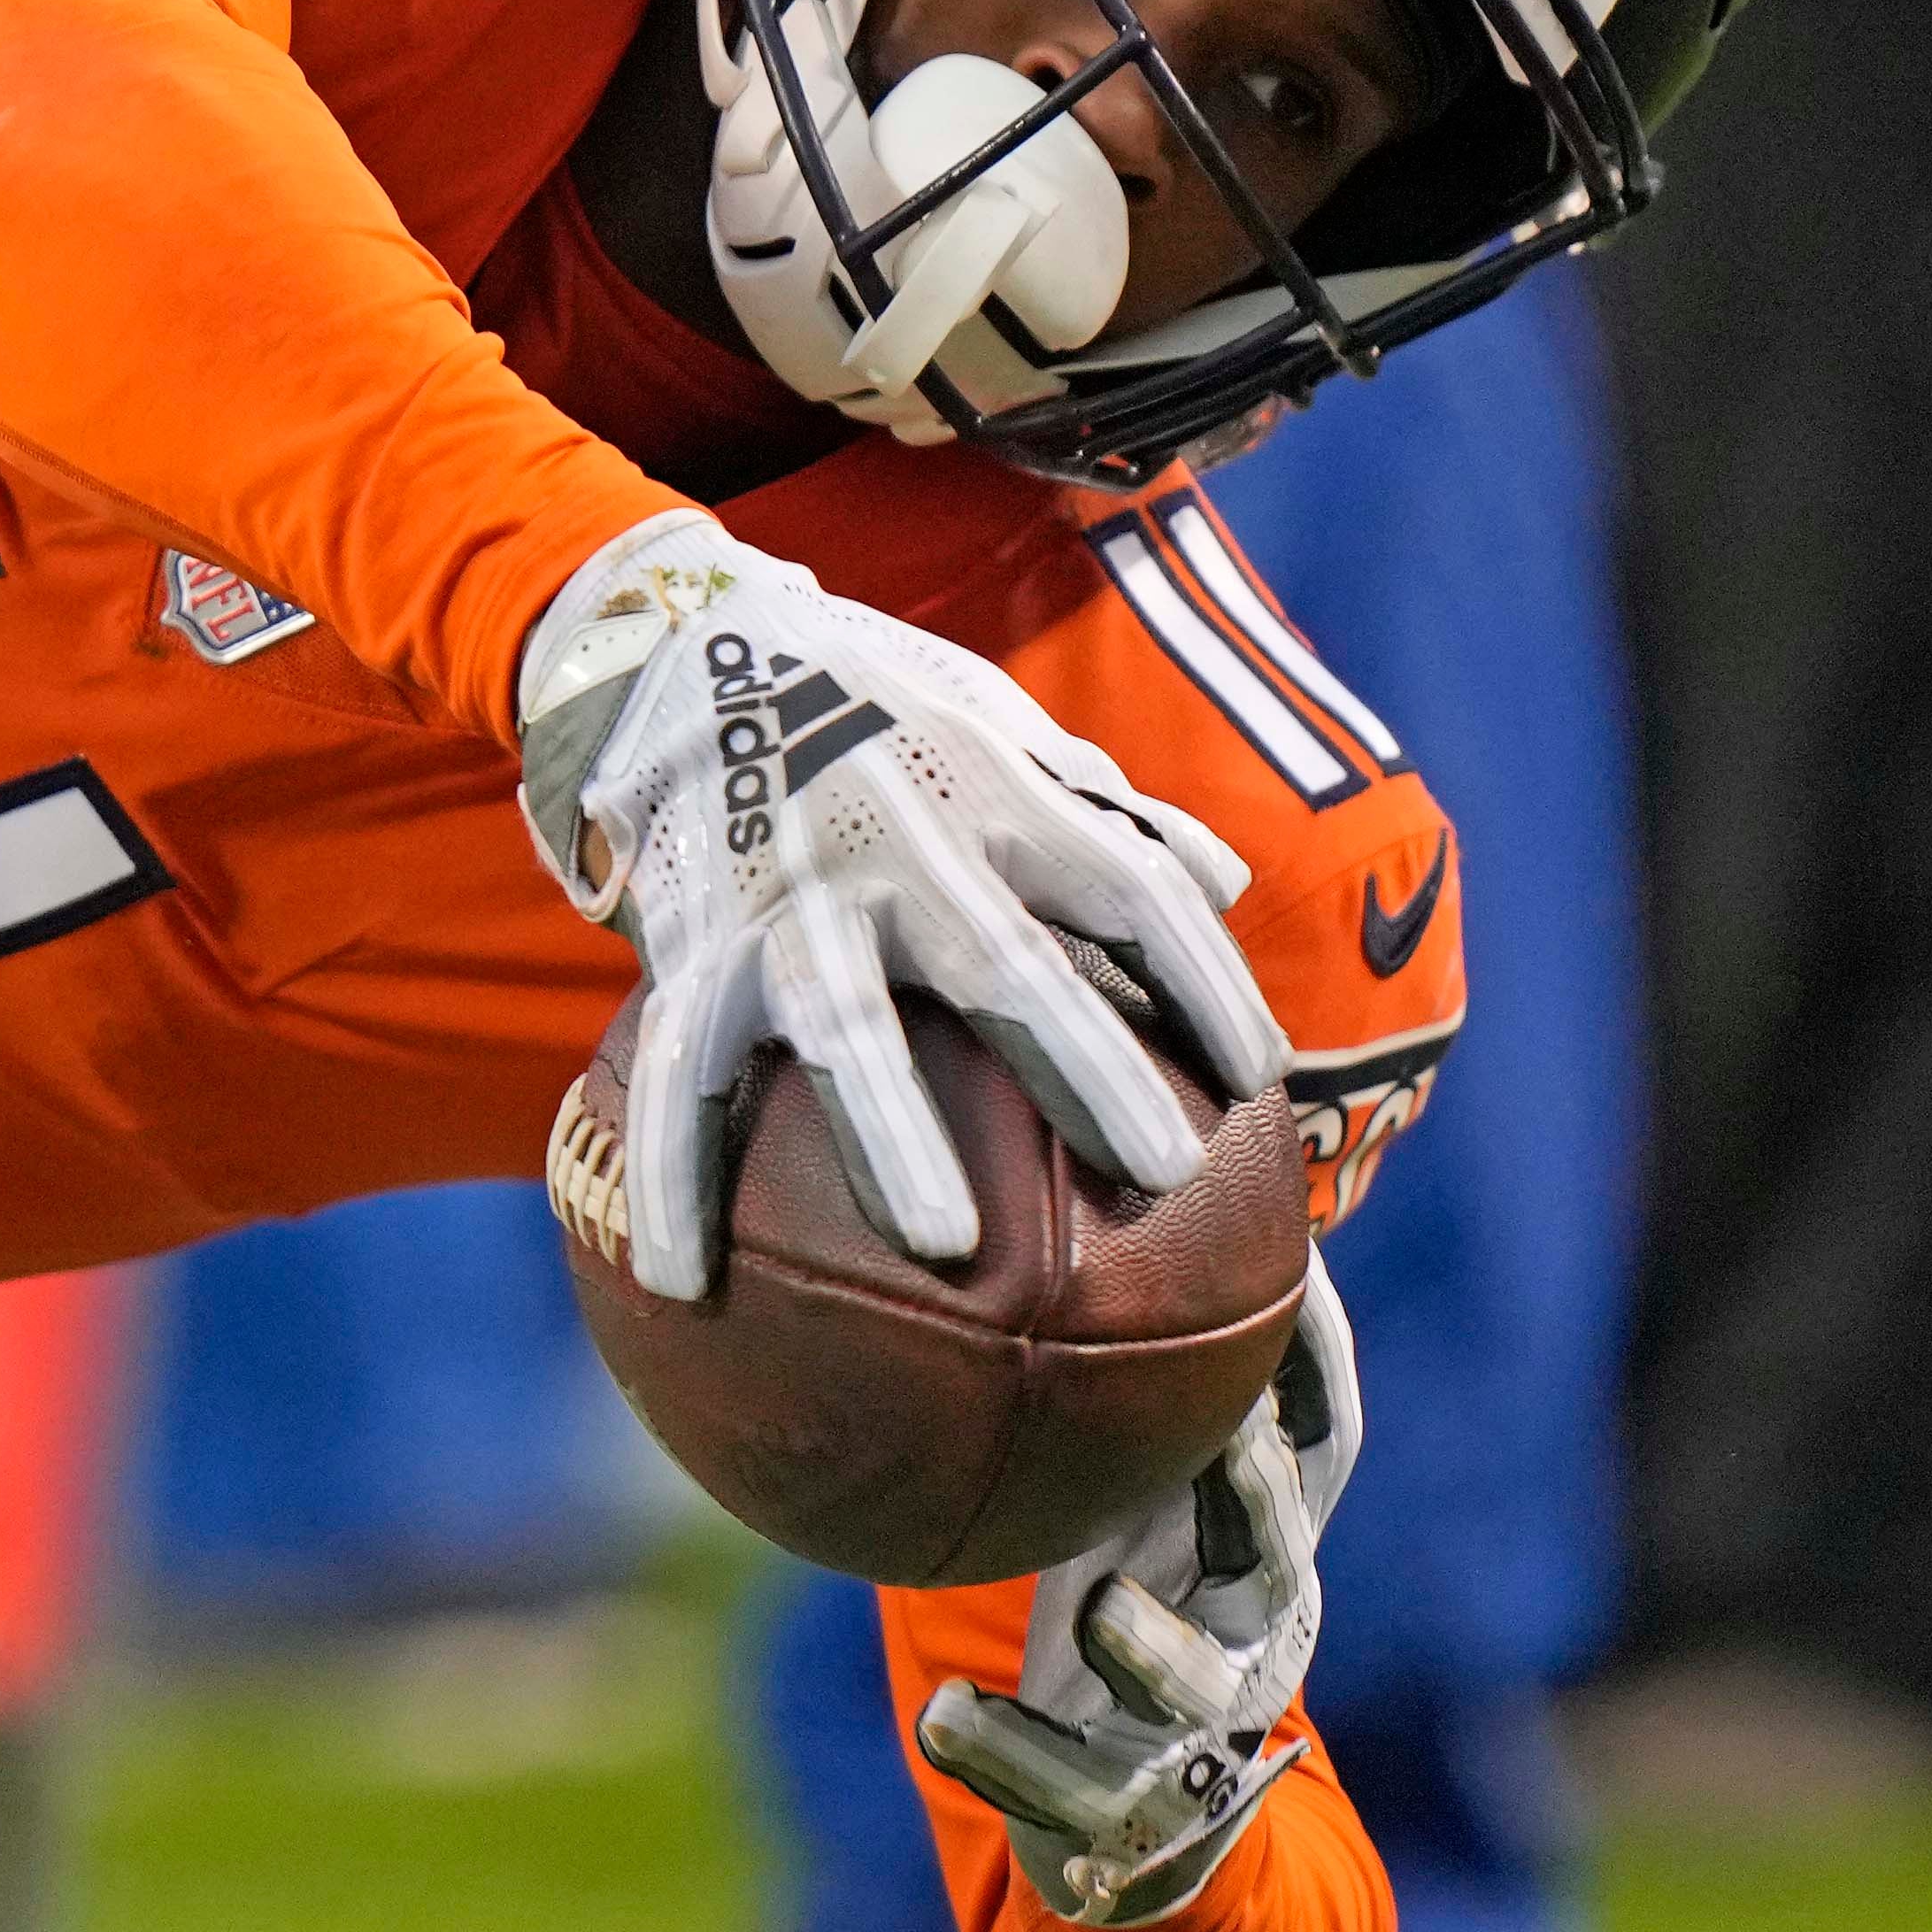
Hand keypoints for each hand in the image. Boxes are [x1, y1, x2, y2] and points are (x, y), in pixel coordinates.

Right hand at [516, 509, 1287, 1299]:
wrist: (683, 646)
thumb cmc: (873, 705)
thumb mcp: (994, 721)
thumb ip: (1101, 807)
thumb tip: (1221, 886)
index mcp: (995, 788)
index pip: (1127, 884)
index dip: (1200, 975)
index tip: (1256, 1078)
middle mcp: (898, 839)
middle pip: (1004, 963)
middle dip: (1082, 1066)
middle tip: (1163, 1173)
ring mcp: (786, 895)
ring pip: (838, 1023)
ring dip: (889, 1131)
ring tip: (943, 1246)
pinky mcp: (690, 940)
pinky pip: (675, 1071)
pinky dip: (676, 1178)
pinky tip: (690, 1285)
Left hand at [916, 1255, 1360, 1925]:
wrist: (1143, 1825)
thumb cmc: (1123, 1596)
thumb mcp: (1133, 1484)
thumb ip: (1116, 1370)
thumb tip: (1056, 1169)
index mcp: (1259, 1543)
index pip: (1319, 1445)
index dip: (1315, 1367)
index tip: (1289, 1279)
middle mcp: (1251, 1633)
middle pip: (1274, 1560)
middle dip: (1254, 1501)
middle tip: (1223, 1442)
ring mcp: (1191, 1731)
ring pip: (1187, 1688)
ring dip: (1150, 1646)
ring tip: (1101, 1607)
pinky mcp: (1117, 1813)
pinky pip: (1061, 1787)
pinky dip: (1004, 1752)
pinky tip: (942, 1718)